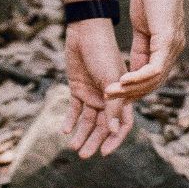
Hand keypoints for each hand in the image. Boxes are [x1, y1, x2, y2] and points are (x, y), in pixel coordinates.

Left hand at [61, 18, 134, 156]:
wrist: (85, 32)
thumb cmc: (102, 52)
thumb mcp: (109, 80)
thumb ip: (112, 106)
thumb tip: (115, 132)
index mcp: (122, 96)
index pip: (123, 124)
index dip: (115, 139)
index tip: (105, 152)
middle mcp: (108, 98)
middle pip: (103, 126)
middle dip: (94, 141)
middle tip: (83, 155)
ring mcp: (93, 94)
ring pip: (88, 121)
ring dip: (81, 134)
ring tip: (73, 147)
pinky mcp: (78, 88)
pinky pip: (75, 109)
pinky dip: (70, 120)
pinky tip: (65, 130)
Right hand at [105, 0, 185, 101]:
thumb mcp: (143, 25)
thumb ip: (141, 46)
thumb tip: (134, 67)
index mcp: (167, 47)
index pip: (152, 77)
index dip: (134, 88)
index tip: (115, 92)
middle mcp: (173, 50)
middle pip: (153, 83)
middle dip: (131, 94)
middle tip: (110, 99)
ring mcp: (173, 46)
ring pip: (153, 80)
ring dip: (131, 89)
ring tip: (111, 92)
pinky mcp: (168, 40)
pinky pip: (154, 68)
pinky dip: (138, 77)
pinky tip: (123, 80)